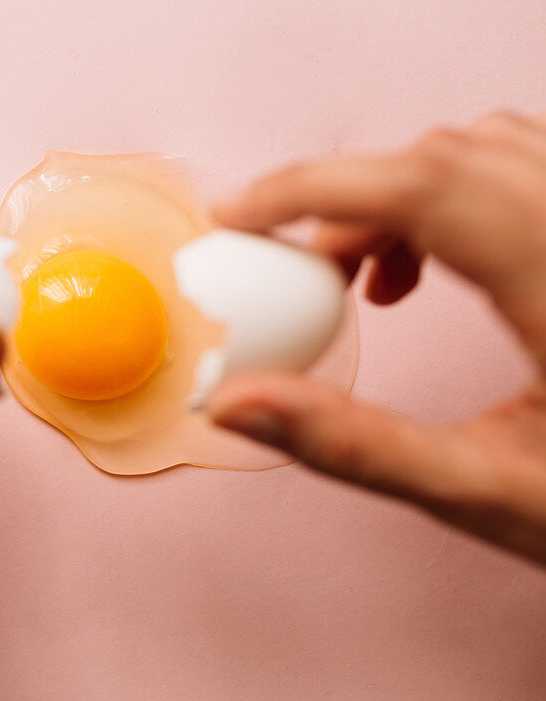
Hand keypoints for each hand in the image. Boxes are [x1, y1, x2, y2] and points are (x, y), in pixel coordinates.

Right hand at [209, 110, 545, 566]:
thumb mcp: (481, 491)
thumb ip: (354, 445)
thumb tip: (237, 404)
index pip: (424, 186)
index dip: (314, 186)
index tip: (241, 216)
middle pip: (445, 161)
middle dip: (345, 202)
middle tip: (298, 273)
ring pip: (483, 153)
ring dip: (397, 198)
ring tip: (364, 279)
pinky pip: (521, 169)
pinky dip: (448, 199)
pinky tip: (429, 269)